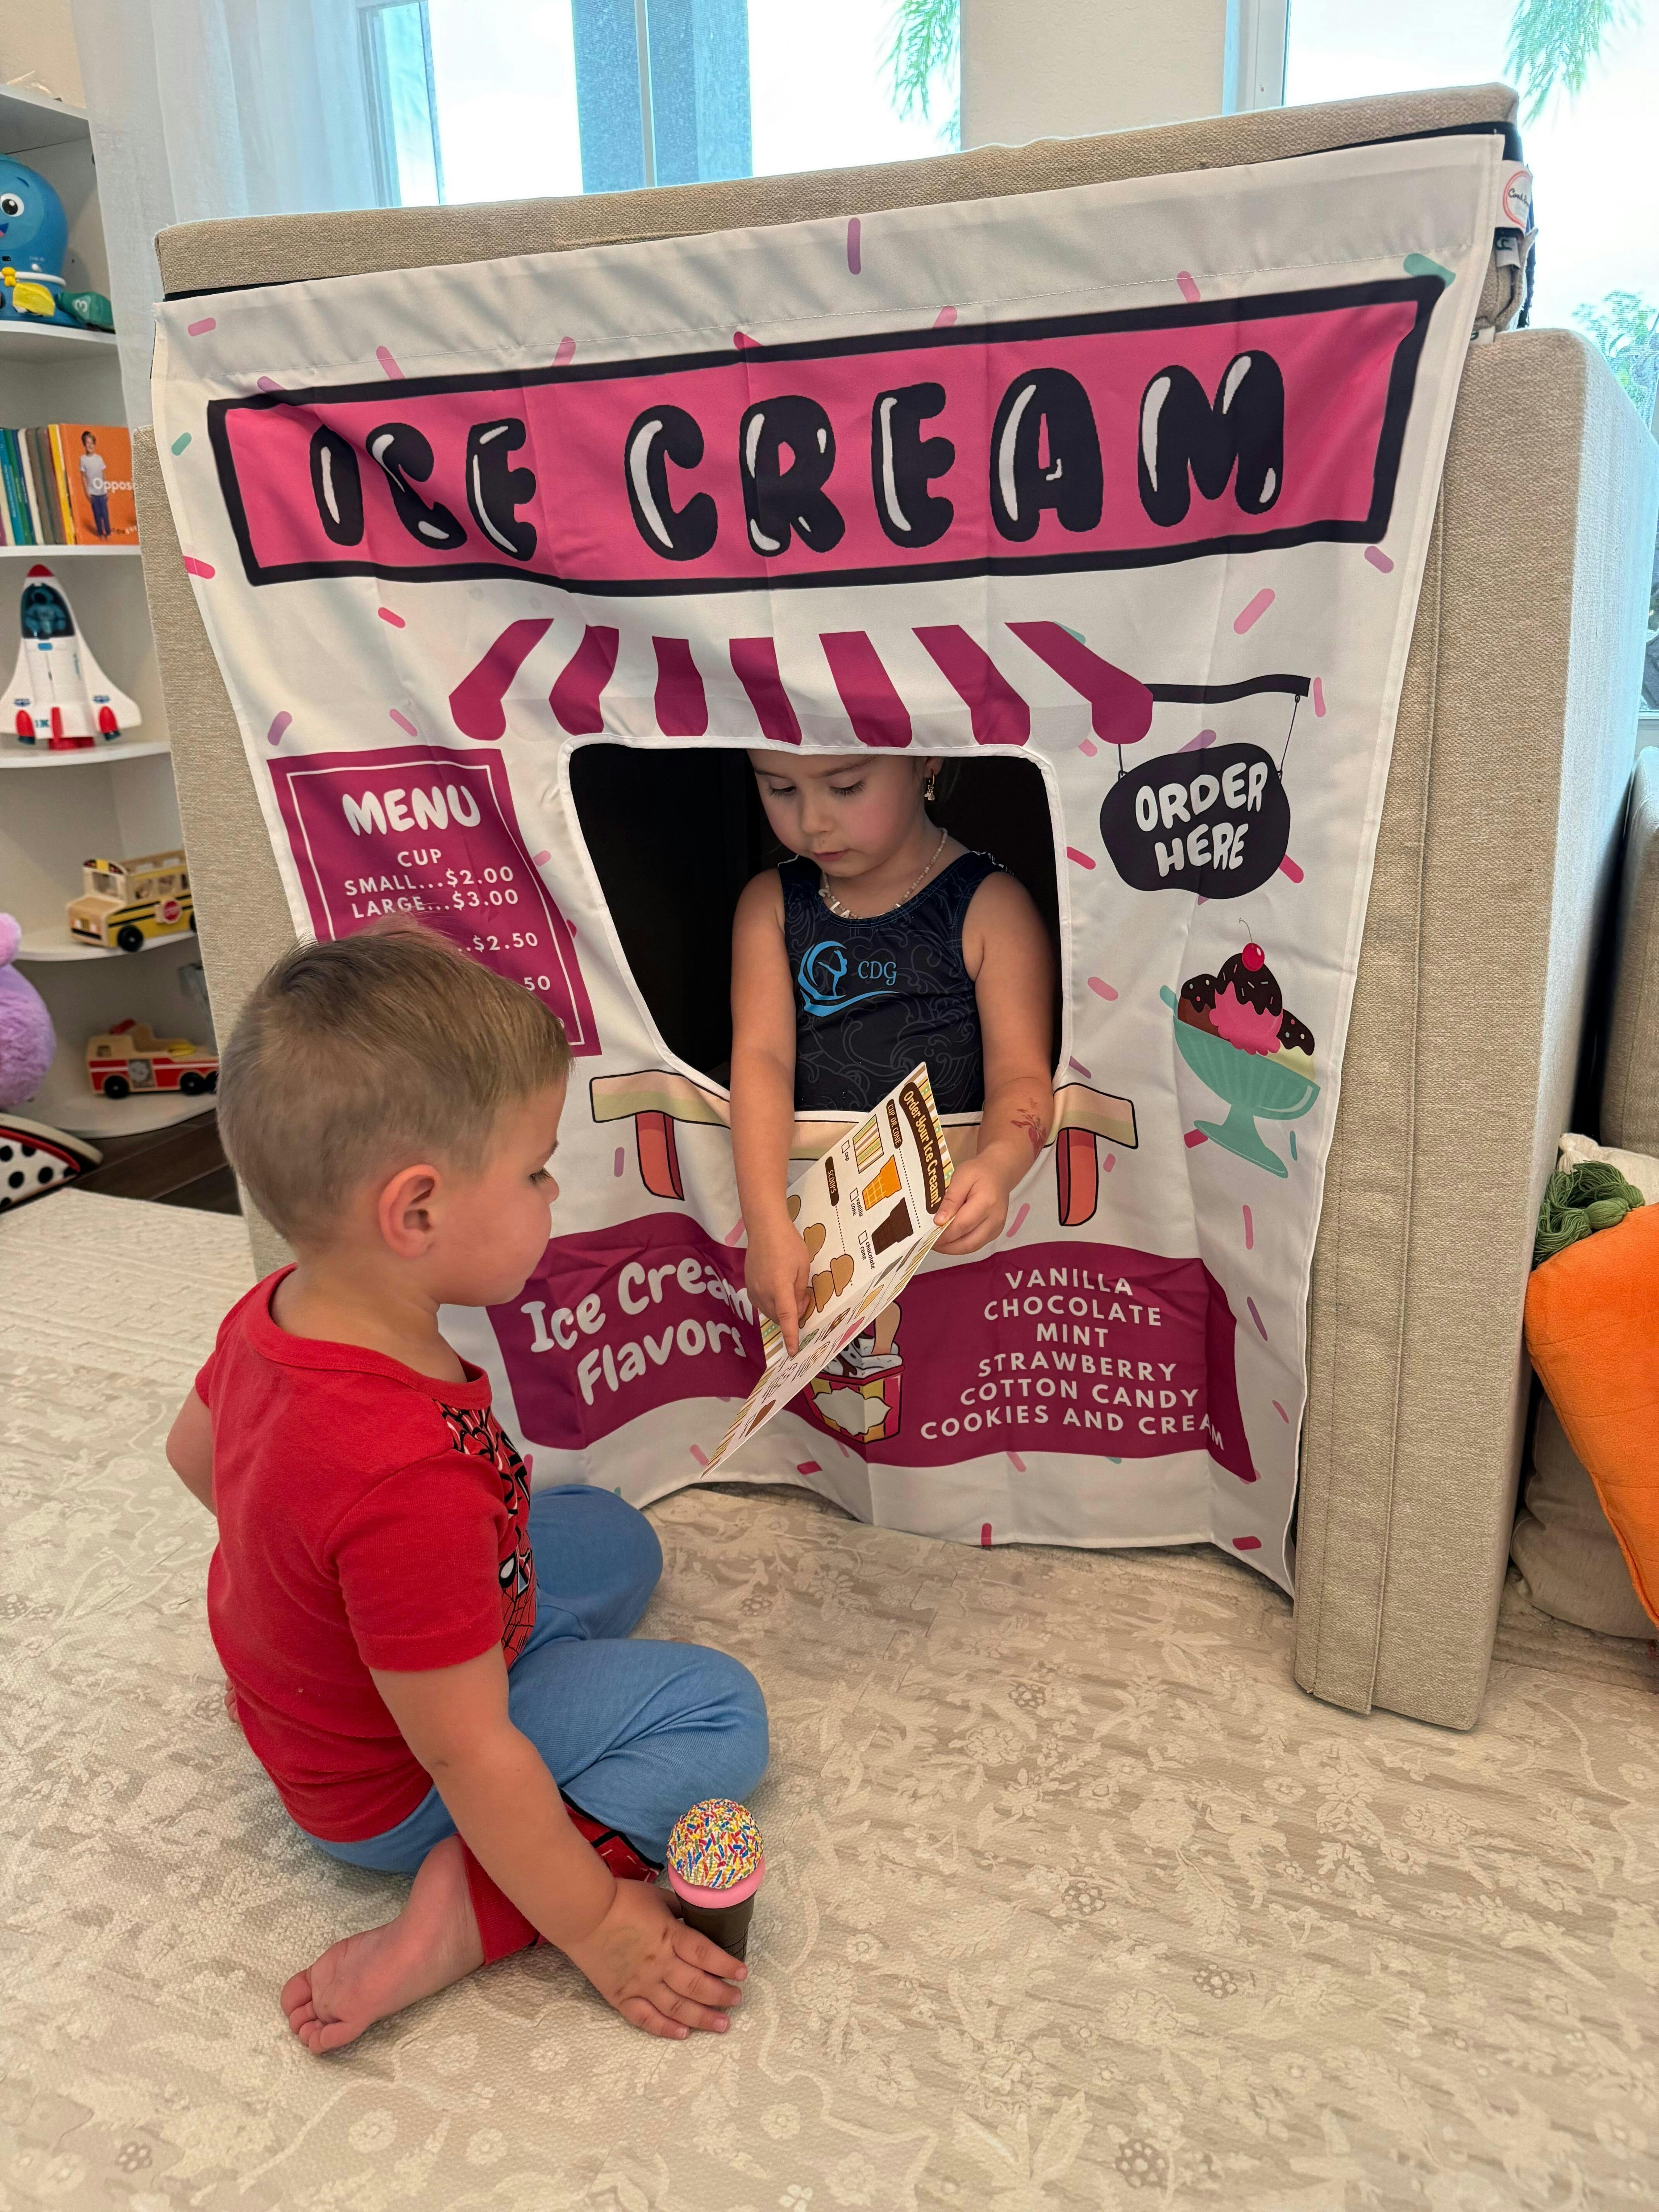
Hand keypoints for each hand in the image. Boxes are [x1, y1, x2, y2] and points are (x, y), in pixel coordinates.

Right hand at [565, 1878, 746, 2039]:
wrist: (582, 1914)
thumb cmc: (620, 1898)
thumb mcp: (657, 1897)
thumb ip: (678, 1910)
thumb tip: (695, 1917)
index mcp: (670, 1936)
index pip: (706, 1955)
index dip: (726, 1965)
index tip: (742, 1973)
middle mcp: (659, 1964)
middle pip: (696, 1985)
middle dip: (721, 1995)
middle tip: (737, 2000)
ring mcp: (640, 1983)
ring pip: (676, 2007)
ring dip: (702, 2017)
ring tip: (721, 2024)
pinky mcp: (621, 1996)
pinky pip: (646, 2018)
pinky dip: (665, 2029)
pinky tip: (683, 2033)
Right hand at [744, 1217, 812, 1354]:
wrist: (764, 1227)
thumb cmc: (789, 1244)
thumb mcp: (803, 1267)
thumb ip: (800, 1291)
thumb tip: (797, 1308)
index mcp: (780, 1287)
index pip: (786, 1319)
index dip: (790, 1337)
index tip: (793, 1352)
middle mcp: (764, 1292)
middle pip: (778, 1317)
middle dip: (791, 1316)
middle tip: (802, 1298)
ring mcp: (753, 1289)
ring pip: (769, 1312)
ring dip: (781, 1310)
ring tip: (790, 1291)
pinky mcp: (748, 1286)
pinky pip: (761, 1303)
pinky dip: (771, 1303)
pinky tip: (777, 1289)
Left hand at [933, 1152, 1016, 1254]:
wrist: (998, 1173)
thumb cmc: (979, 1172)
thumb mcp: (961, 1178)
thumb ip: (950, 1200)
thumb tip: (939, 1221)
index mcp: (986, 1203)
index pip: (962, 1225)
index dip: (944, 1234)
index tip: (927, 1236)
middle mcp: (995, 1219)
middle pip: (968, 1242)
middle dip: (947, 1246)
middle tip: (929, 1243)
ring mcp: (997, 1227)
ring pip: (972, 1247)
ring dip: (953, 1249)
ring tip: (937, 1243)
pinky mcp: (995, 1232)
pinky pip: (976, 1244)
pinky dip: (961, 1245)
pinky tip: (950, 1240)